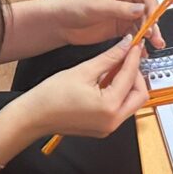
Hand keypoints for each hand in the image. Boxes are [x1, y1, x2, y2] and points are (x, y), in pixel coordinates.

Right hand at [25, 40, 149, 138]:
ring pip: (132, 102)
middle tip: (127, 58)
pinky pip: (120, 109)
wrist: (33, 117)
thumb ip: (109, 58)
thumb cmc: (50, 98)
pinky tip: (108, 80)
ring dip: (128, 84)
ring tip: (115, 67)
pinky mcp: (103, 128)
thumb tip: (124, 46)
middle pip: (140, 94)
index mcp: (109, 107)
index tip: (134, 45)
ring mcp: (108, 127)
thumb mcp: (83, 70)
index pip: (130, 77)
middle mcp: (112, 121)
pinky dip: (119, 93)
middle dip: (136, 74)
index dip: (133, 57)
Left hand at [52, 0, 163, 49]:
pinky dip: (140, 43)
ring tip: (153, 45)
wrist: (61, 23)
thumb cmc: (74, 6)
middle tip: (154, 37)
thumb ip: (121, 8)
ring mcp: (125, 15)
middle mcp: (127, 0)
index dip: (152, 9)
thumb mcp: (98, 5)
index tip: (153, 22)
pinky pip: (135, 36)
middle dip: (153, 25)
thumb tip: (141, 9)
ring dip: (149, 36)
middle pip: (148, 12)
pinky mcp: (120, 29)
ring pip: (144, 25)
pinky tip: (142, 50)